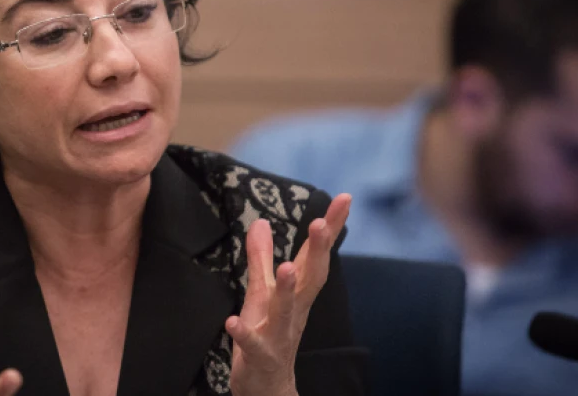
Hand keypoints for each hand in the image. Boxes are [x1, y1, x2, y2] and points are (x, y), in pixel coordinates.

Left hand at [225, 193, 351, 395]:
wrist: (267, 385)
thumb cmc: (267, 333)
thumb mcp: (261, 290)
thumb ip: (260, 257)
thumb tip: (262, 221)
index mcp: (298, 292)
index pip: (315, 255)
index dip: (331, 227)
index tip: (345, 199)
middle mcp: (295, 310)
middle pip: (310, 277)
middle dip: (317, 251)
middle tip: (321, 223)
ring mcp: (280, 334)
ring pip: (286, 310)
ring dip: (288, 289)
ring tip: (287, 267)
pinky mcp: (261, 356)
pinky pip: (254, 345)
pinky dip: (244, 334)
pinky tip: (232, 322)